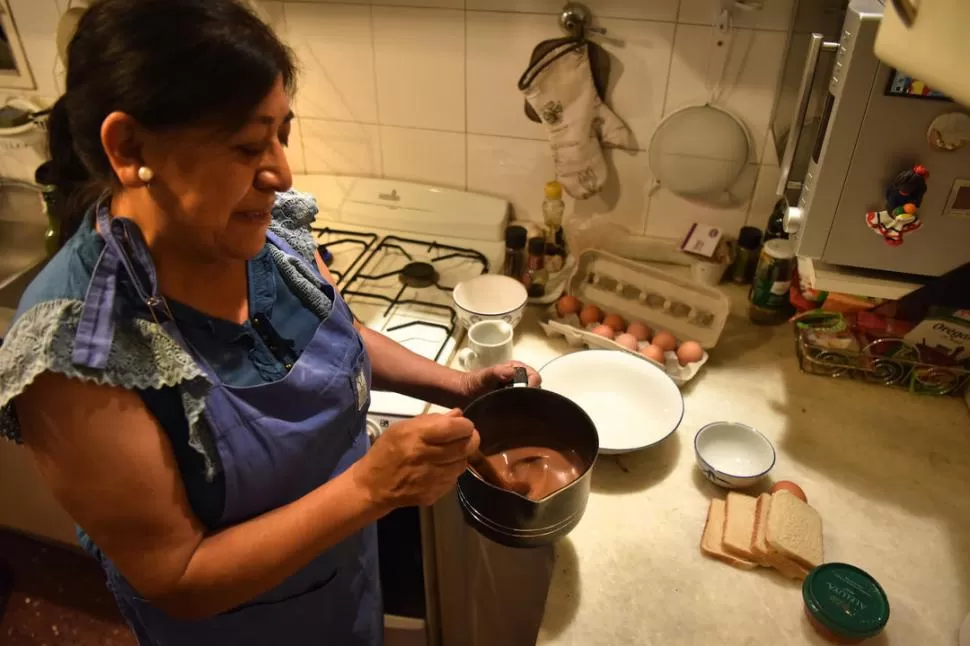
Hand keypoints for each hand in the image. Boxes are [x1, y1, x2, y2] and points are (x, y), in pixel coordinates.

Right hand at [352, 409, 478, 508]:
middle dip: (470, 439)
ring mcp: (432, 479)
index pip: (456, 428)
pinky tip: (440, 468)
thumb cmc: (387, 451)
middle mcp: (426, 457)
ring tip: (449, 452)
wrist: (373, 486)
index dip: (465, 425)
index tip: (463, 424)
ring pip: (463, 463)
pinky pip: (454, 479)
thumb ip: (432, 420)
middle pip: (466, 446)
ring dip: (461, 456)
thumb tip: (458, 414)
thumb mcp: (403, 428)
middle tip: (464, 436)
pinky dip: (451, 471)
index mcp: (417, 437)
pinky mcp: (434, 494)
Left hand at [456, 361, 541, 406]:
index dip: (532, 386)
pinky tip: (514, 418)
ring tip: (517, 414)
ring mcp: (517, 393)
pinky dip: (521, 413)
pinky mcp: (513, 404)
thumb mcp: (484, 377)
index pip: (535, 377)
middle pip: (535, 390)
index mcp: (517, 369)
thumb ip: (496, 372)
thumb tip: (511, 372)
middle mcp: (520, 380)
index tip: (524, 397)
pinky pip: (522, 408)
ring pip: (530, 400)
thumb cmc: (473, 383)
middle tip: (521, 408)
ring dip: (526, 407)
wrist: (462, 395)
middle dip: (530, 399)